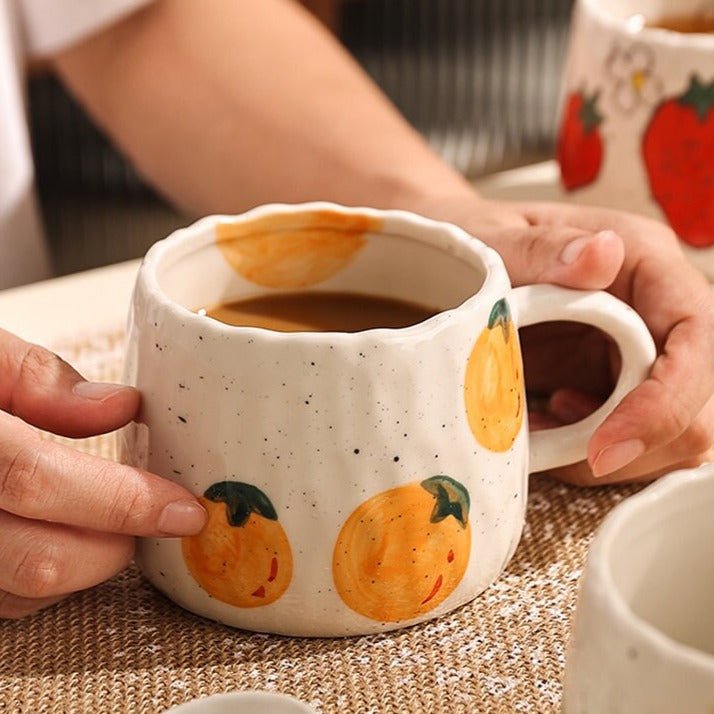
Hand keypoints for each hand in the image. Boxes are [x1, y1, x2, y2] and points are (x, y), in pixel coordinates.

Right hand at [0, 329, 205, 618]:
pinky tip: (57, 539)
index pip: (38, 480)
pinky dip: (37, 581)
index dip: (123, 500)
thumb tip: (118, 408)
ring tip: (108, 525)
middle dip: (114, 547)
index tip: (184, 508)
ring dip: (80, 568)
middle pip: (34, 558)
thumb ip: (38, 378)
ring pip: (14, 594)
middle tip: (153, 517)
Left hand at [416, 193, 713, 485]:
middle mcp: (651, 311)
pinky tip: (537, 426)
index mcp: (641, 262)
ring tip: (540, 427)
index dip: (667, 402)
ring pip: (666, 432)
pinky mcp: (603, 384)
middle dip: (643, 444)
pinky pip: (619, 437)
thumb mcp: (494, 239)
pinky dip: (581, 452)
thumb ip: (544, 249)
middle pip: (697, 400)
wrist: (443, 264)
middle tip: (575, 457)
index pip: (697, 335)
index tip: (605, 447)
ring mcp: (631, 351)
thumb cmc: (471, 242)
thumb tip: (602, 253)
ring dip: (609, 453)